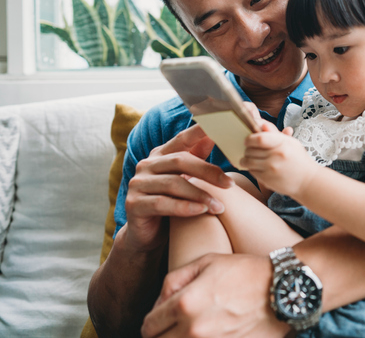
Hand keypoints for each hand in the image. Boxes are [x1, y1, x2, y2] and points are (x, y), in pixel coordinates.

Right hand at [123, 124, 234, 252]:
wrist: (148, 236)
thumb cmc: (171, 204)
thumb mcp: (185, 179)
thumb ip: (196, 158)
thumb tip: (212, 137)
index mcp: (160, 155)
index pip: (182, 138)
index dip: (199, 132)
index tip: (220, 128)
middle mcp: (146, 165)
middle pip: (180, 160)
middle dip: (208, 172)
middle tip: (230, 184)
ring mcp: (138, 184)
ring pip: (173, 183)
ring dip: (200, 195)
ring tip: (219, 207)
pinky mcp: (134, 204)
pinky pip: (162, 203)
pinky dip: (184, 207)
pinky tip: (201, 211)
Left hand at [141, 253, 289, 337]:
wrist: (282, 290)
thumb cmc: (245, 272)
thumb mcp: (207, 262)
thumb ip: (174, 280)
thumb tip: (158, 304)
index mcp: (185, 304)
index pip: (149, 326)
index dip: (151, 322)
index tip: (158, 320)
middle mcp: (194, 330)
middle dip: (161, 335)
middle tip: (171, 327)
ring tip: (192, 330)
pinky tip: (209, 333)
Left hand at [241, 121, 318, 196]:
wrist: (307, 180)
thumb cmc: (298, 159)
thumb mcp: (290, 142)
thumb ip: (275, 134)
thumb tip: (262, 124)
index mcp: (282, 144)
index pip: (259, 138)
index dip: (250, 139)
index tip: (248, 140)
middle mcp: (276, 156)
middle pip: (250, 150)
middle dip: (247, 149)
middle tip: (249, 149)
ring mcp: (271, 169)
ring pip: (247, 161)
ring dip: (245, 159)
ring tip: (249, 158)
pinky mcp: (267, 179)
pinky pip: (251, 171)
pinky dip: (251, 168)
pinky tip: (256, 167)